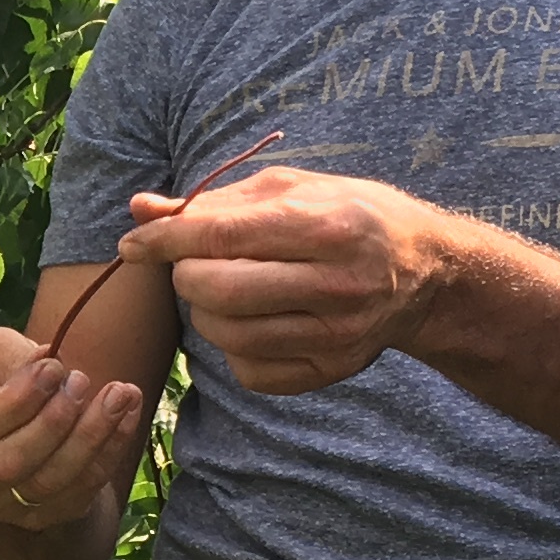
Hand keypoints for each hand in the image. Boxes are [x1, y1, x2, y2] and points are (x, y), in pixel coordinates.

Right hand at [0, 323, 152, 531]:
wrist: (24, 424)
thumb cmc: (0, 382)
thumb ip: (11, 356)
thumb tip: (45, 359)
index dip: (15, 401)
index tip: (53, 367)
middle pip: (9, 464)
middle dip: (55, 422)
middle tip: (83, 381)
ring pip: (48, 484)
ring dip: (91, 437)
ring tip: (120, 394)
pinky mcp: (40, 520)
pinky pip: (79, 494)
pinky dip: (109, 454)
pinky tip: (128, 416)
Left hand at [119, 167, 454, 390]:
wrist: (426, 271)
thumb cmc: (350, 216)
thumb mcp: (291, 189)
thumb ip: (215, 202)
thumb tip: (140, 210)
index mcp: (327, 227)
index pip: (223, 237)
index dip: (166, 241)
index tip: (133, 244)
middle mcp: (337, 285)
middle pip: (220, 292)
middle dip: (186, 275)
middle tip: (192, 262)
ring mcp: (337, 336)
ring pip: (228, 336)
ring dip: (203, 312)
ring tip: (219, 289)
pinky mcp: (331, 371)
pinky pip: (249, 371)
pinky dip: (232, 347)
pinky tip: (251, 321)